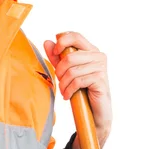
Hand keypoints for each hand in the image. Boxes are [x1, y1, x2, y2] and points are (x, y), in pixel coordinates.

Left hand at [43, 32, 112, 148]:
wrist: (95, 112)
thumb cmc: (81, 89)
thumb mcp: (65, 71)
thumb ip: (57, 57)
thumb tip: (47, 41)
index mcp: (90, 50)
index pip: (75, 36)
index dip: (61, 42)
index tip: (54, 52)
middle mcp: (98, 56)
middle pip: (70, 56)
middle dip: (59, 70)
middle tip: (59, 80)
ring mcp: (101, 67)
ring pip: (72, 70)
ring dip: (63, 83)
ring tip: (64, 90)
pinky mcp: (101, 80)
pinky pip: (77, 81)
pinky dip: (69, 90)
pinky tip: (68, 96)